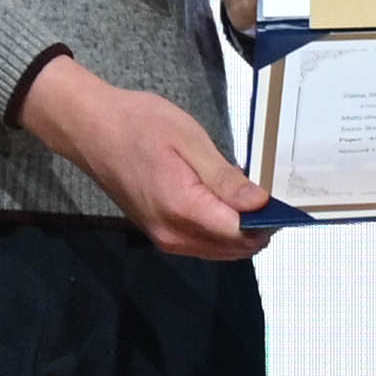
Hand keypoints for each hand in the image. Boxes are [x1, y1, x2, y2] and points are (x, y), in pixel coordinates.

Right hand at [21, 58, 268, 259]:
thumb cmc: (139, 124)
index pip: (241, 234)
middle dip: (258, 228)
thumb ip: (225, 179)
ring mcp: (164, 238)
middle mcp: (173, 235)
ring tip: (252, 197)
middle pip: (233, 248)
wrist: (91, 129)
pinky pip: (202, 243)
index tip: (284, 199)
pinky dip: (222, 231)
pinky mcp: (160, 234)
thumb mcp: (189, 141)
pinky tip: (227, 203)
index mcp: (182, 209)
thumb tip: (261, 205)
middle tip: (272, 194)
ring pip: (219, 250)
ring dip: (241, 232)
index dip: (267, 220)